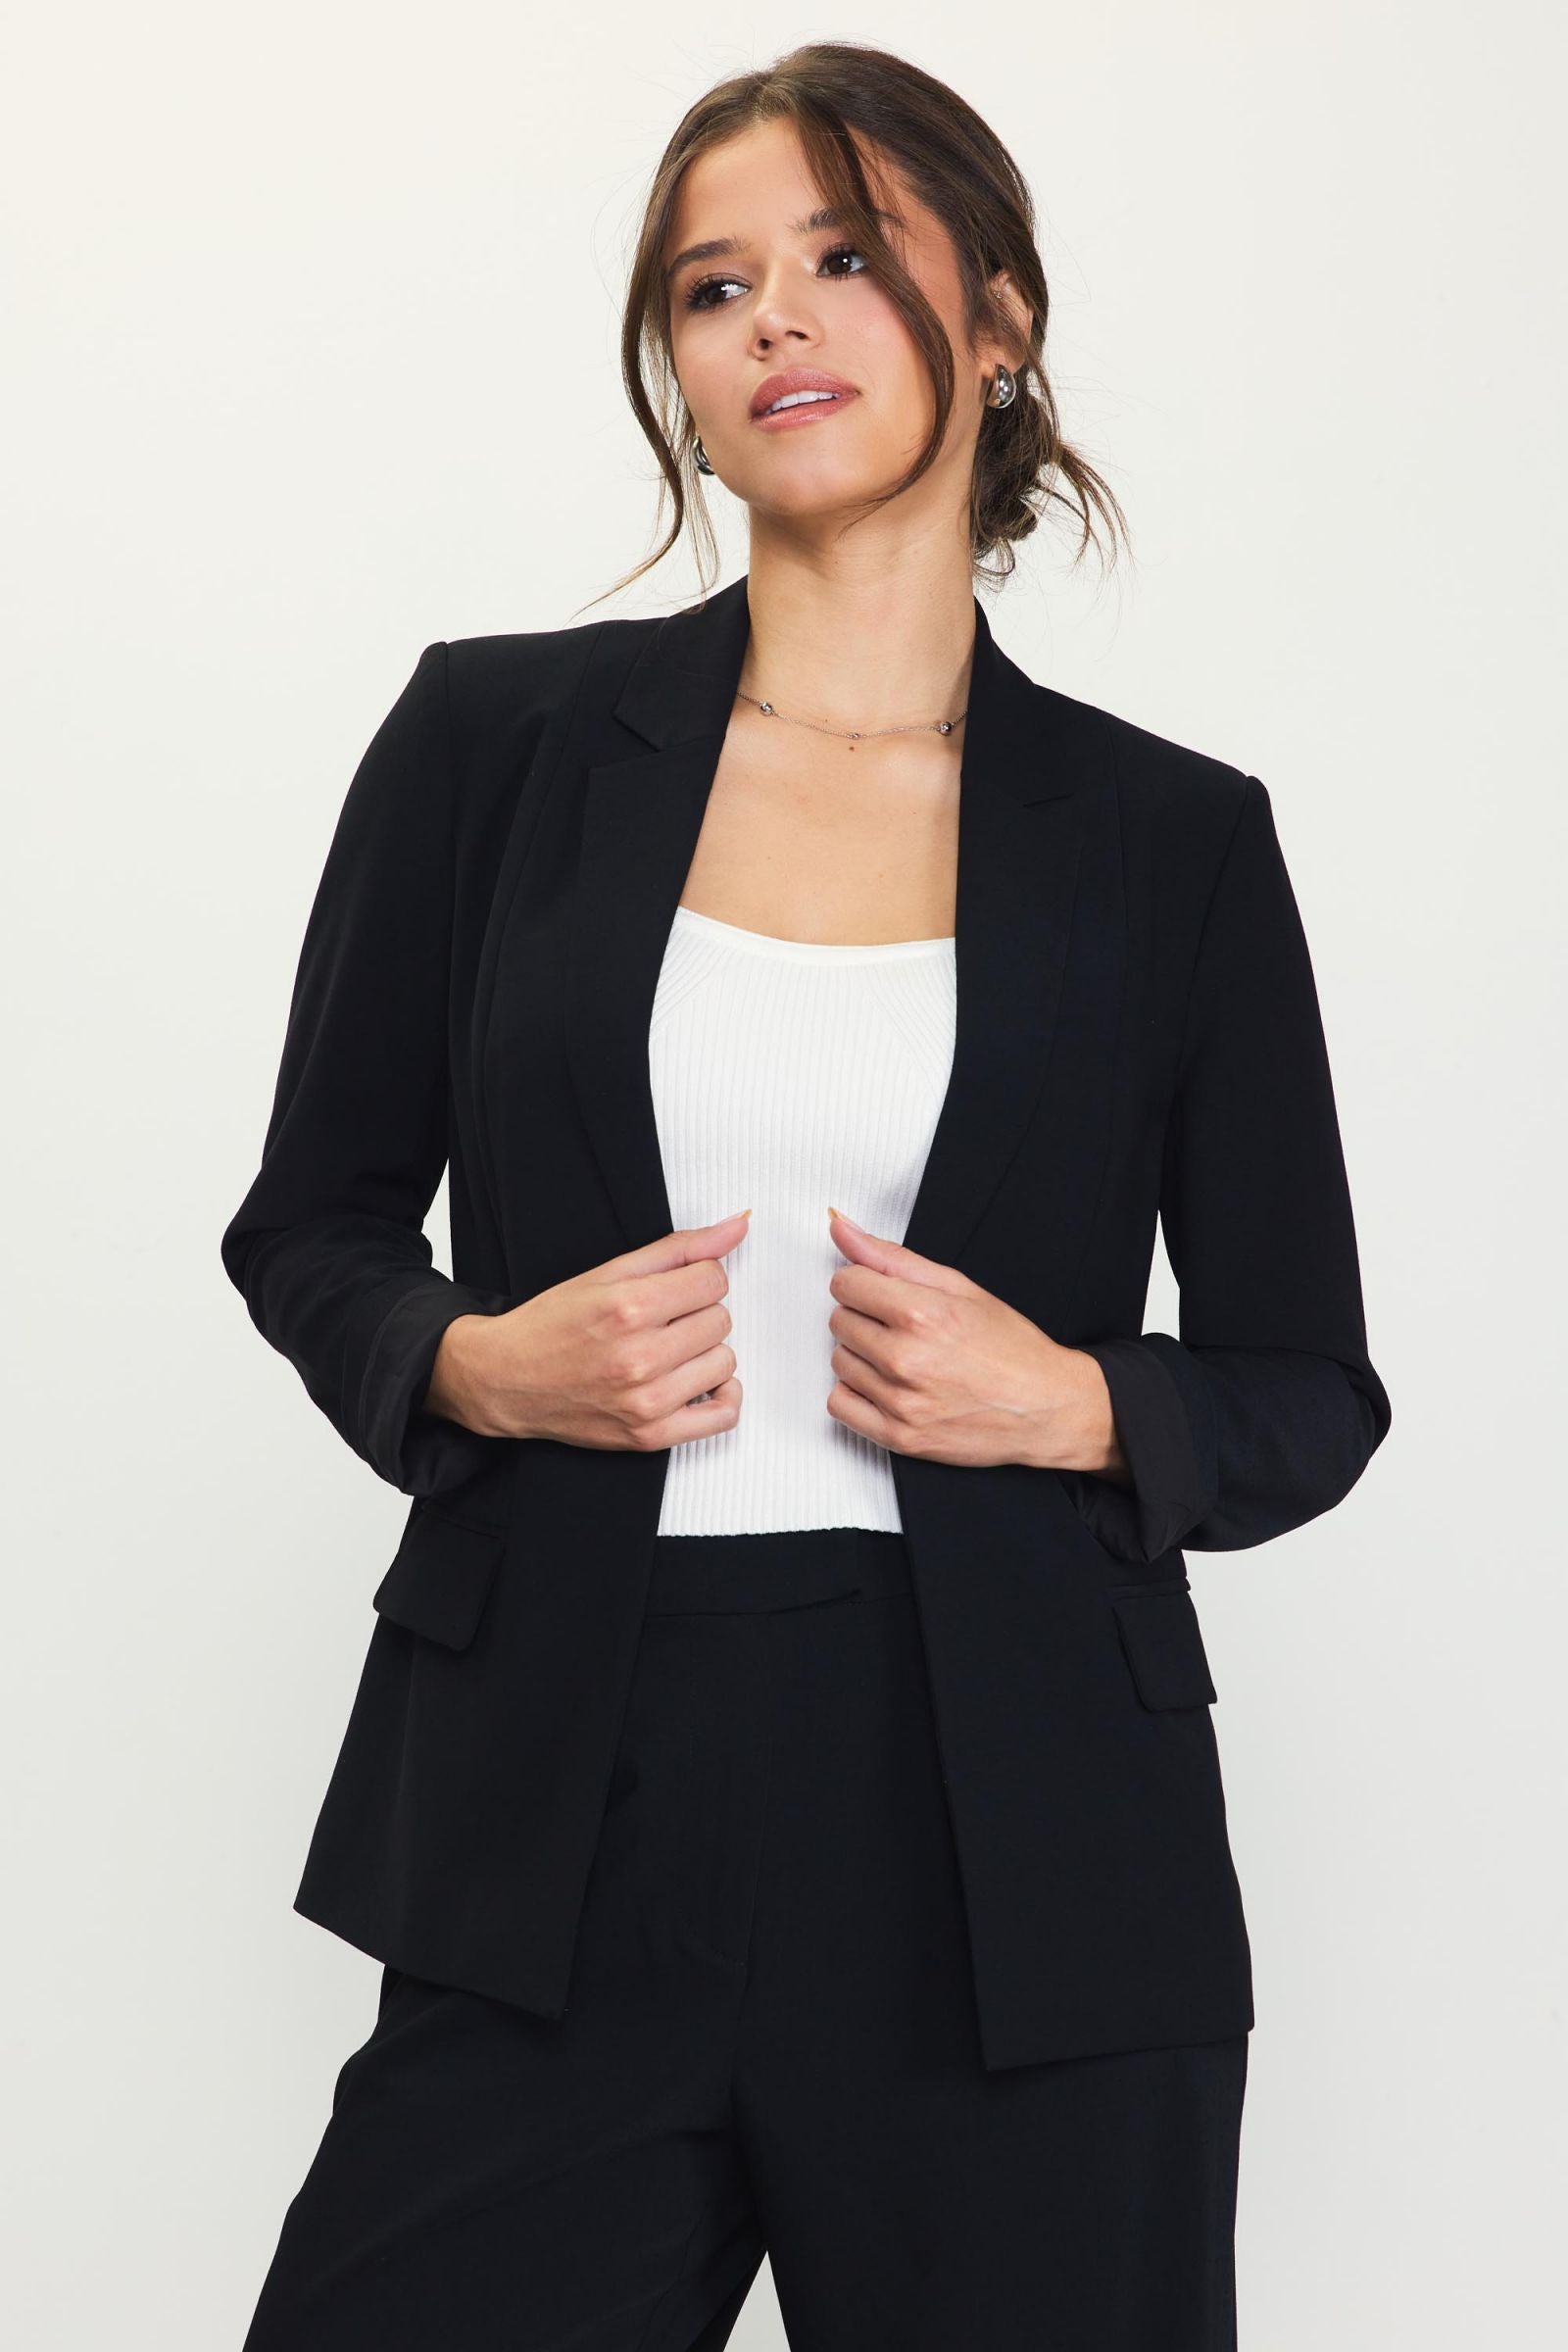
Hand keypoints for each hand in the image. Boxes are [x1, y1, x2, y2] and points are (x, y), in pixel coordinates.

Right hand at [426, 1212, 749, 1450]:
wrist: (507, 1379)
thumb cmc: (552, 1325)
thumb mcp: (609, 1272)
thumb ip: (680, 1248)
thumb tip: (738, 1225)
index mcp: (628, 1308)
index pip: (713, 1280)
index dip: (696, 1278)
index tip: (676, 1287)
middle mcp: (639, 1357)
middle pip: (720, 1319)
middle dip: (697, 1313)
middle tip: (663, 1320)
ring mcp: (646, 1401)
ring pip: (725, 1361)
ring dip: (705, 1353)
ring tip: (671, 1350)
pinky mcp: (650, 1435)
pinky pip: (723, 1416)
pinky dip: (722, 1396)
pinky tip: (698, 1381)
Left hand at [823, 1208, 1126, 1474]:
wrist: (1046, 1409)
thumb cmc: (1011, 1349)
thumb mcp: (959, 1287)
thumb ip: (892, 1258)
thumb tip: (841, 1229)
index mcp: (922, 1315)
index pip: (845, 1283)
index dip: (864, 1283)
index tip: (882, 1293)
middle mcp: (906, 1359)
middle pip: (839, 1321)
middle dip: (865, 1317)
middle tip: (902, 1327)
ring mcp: (900, 1402)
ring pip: (838, 1361)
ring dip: (862, 1356)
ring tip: (902, 1357)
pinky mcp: (898, 1437)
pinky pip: (839, 1405)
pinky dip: (856, 1394)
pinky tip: (886, 1386)